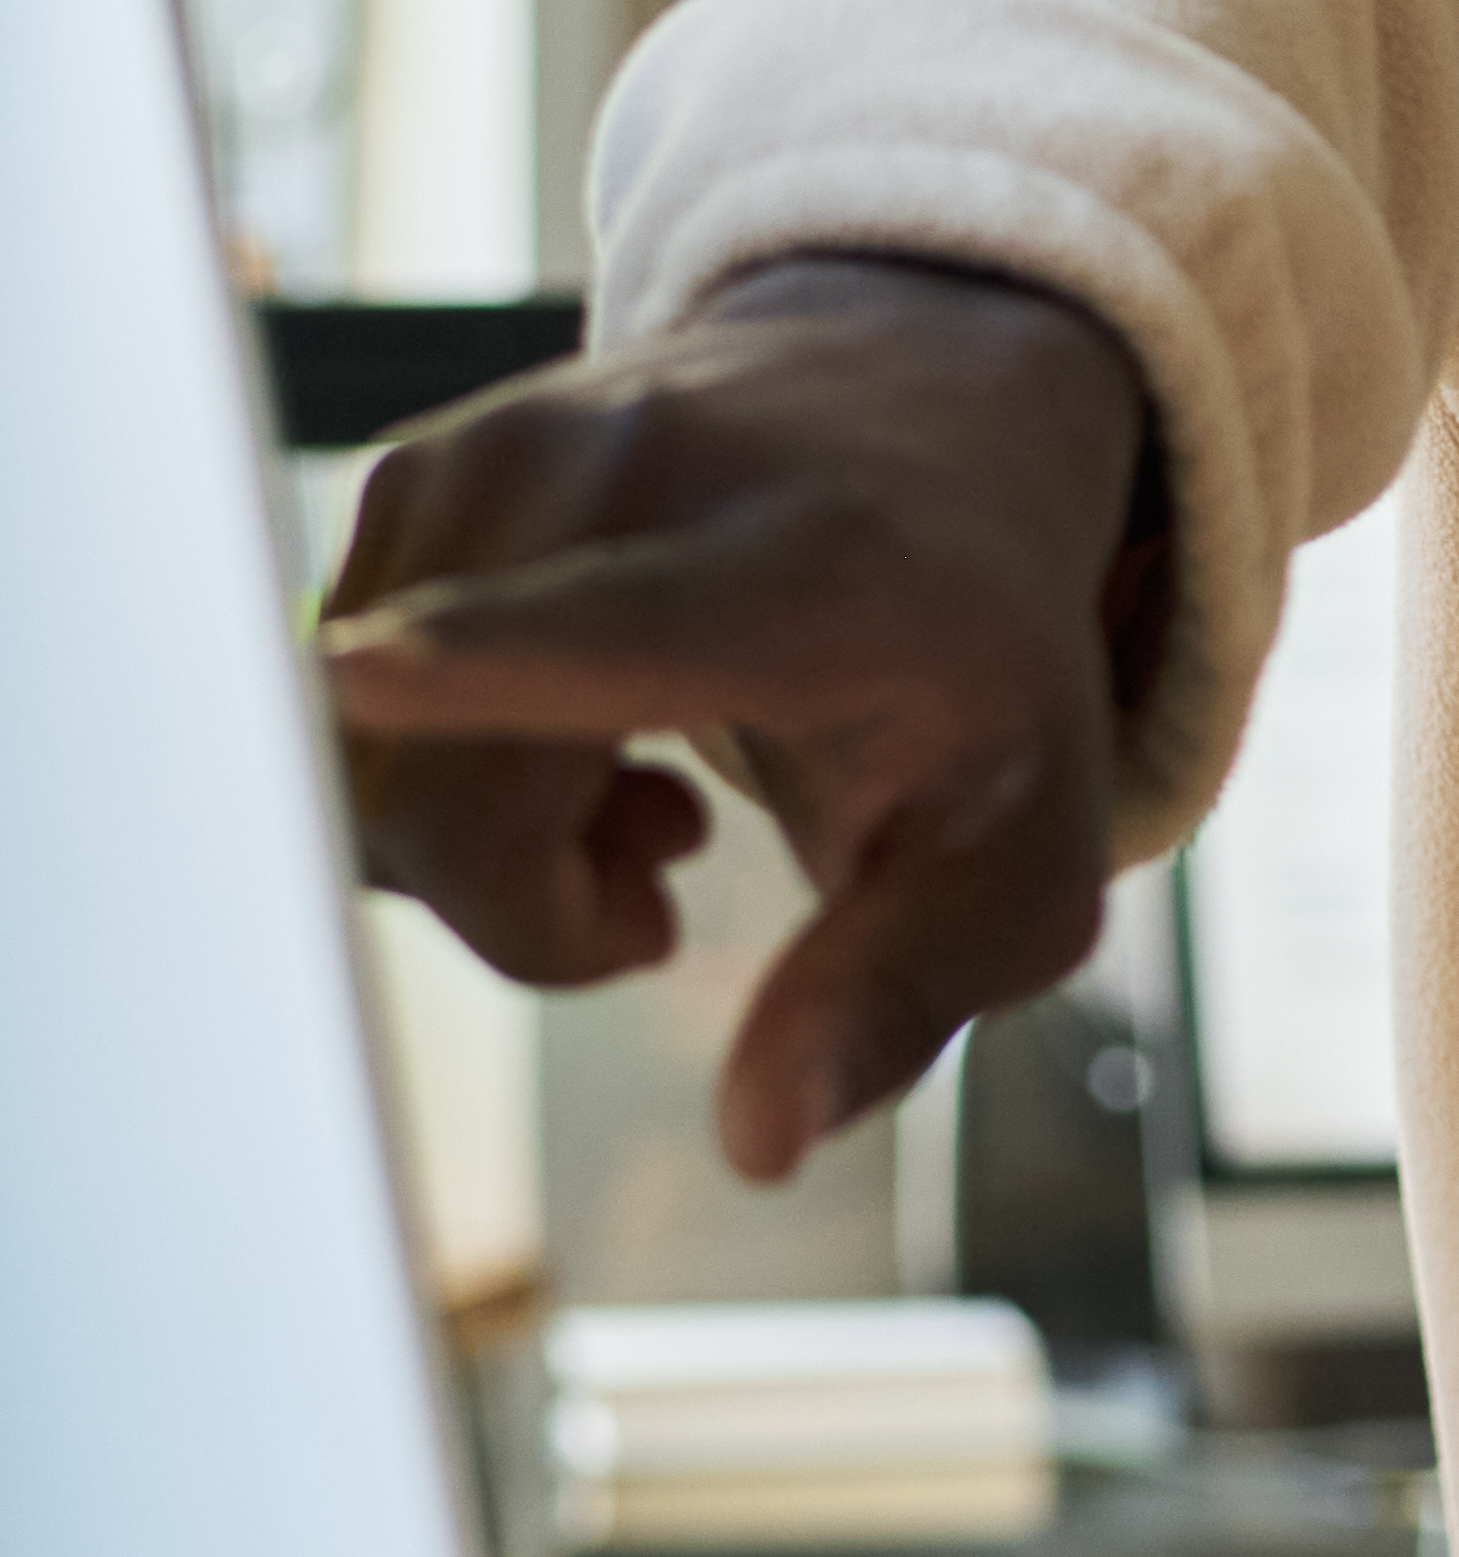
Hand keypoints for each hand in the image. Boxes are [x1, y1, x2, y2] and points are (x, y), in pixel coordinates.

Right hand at [313, 255, 1161, 1181]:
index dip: (487, 662)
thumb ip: (907, 989)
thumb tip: (764, 1141)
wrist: (934, 416)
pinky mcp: (414, 477)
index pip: (614, 626)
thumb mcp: (1022, 840)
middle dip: (524, 906)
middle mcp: (636, 482)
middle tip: (663, 880)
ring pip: (363, 761)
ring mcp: (503, 462)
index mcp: (801, 575)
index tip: (376, 669)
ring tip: (634, 791)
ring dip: (480, 840)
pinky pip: (339, 707)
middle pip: (444, 791)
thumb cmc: (980, 654)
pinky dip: (440, 767)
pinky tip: (569, 729)